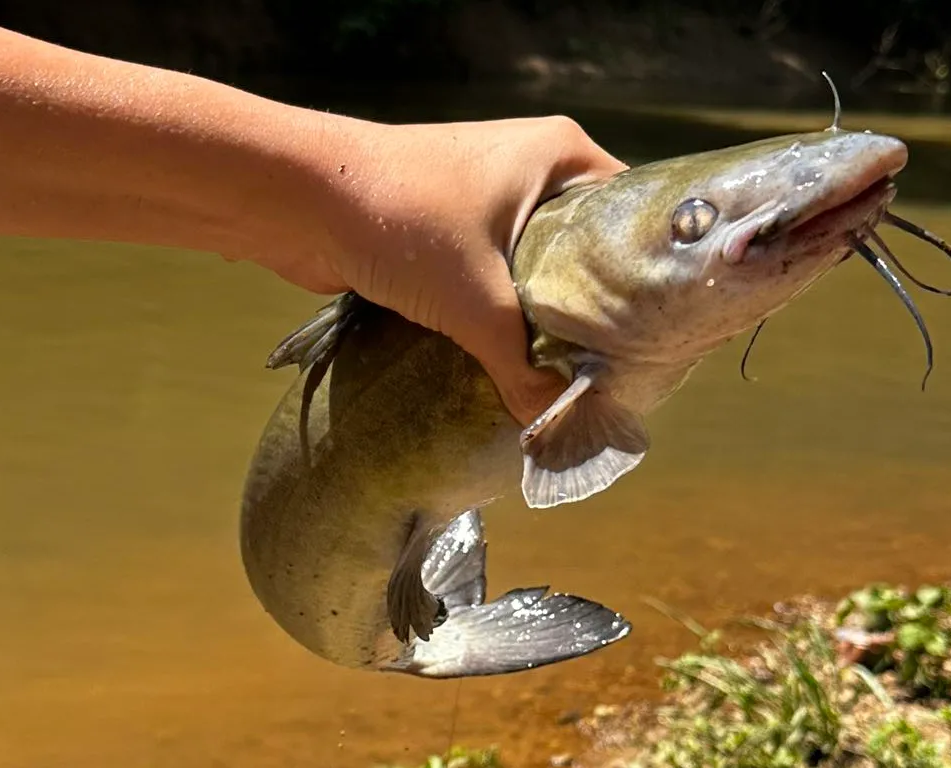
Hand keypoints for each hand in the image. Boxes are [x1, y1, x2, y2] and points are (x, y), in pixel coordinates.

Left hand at [265, 115, 625, 425]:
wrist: (302, 200)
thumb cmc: (403, 219)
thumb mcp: (477, 301)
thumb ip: (522, 367)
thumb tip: (553, 428)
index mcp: (561, 156)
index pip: (628, 219)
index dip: (640, 280)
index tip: (649, 339)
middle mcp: (531, 171)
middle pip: (583, 254)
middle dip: (587, 313)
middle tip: (607, 373)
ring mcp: (487, 201)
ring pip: (532, 273)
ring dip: (537, 322)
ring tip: (563, 378)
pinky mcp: (447, 235)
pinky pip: (491, 283)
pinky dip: (497, 320)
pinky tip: (507, 366)